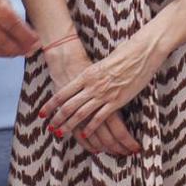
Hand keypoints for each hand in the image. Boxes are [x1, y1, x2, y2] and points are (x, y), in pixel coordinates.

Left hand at [39, 36, 146, 155]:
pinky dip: (90, 127)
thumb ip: (91, 74)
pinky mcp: (117, 100)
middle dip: (57, 119)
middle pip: (68, 107)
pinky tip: (85, 134)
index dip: (50, 106)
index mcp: (86, 75)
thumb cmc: (123, 53)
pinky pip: (100, 117)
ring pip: (81, 114)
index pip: (62, 94)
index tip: (42, 114)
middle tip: (51, 128)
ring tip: (62, 133)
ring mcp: (104, 94)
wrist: (142, 51)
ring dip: (69, 126)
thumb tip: (84, 81)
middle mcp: (92, 86)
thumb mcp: (101, 62)